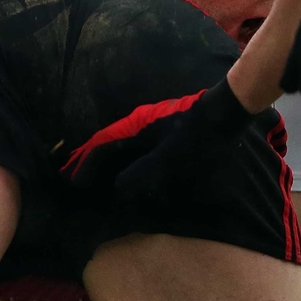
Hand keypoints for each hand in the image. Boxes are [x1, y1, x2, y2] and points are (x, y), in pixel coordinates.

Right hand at [62, 77, 254, 199]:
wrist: (226, 113)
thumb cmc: (198, 136)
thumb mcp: (170, 158)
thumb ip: (143, 173)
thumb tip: (118, 187)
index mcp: (133, 128)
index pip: (101, 146)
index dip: (85, 165)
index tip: (74, 183)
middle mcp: (137, 125)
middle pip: (107, 145)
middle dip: (92, 163)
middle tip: (78, 183)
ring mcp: (150, 127)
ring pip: (120, 145)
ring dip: (107, 162)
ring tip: (97, 179)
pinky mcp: (162, 131)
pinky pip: (134, 146)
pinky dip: (124, 159)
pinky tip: (127, 170)